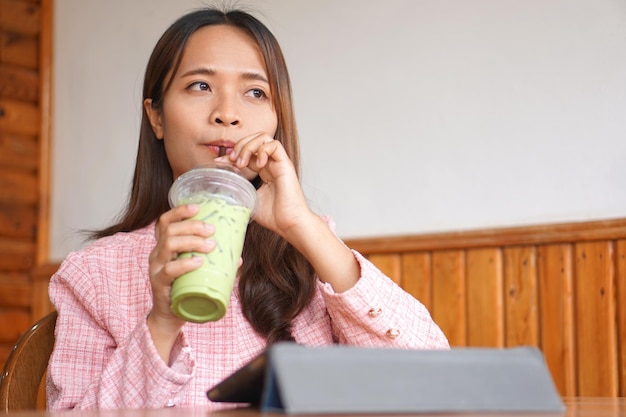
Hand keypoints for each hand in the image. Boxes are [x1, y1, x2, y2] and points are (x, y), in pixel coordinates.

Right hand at [147, 204, 214, 357]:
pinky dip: (185, 264)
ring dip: (192, 241)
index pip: (165, 222)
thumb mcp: (197, 271)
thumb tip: (239, 257)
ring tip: (210, 245)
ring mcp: (156, 268)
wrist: (171, 316)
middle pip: (169, 230)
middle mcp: (157, 253)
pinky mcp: (159, 284)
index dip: (179, 211)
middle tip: (212, 230)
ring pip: (169, 244)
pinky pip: (169, 270)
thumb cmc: (185, 288)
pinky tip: (199, 262)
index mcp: (165, 246)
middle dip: (192, 226)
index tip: (197, 207)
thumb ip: (215, 263)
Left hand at [227, 132, 314, 238]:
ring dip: (248, 146)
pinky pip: (274, 145)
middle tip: (232, 161)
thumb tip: (222, 186)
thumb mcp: (249, 199)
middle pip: (254, 139)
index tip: (219, 163)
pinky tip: (259, 164)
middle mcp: (271, 164)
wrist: (289, 224)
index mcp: (263, 171)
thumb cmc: (274, 216)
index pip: (246, 153)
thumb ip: (239, 189)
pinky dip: (263, 150)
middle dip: (239, 146)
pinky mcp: (285, 164)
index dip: (231, 154)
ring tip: (242, 162)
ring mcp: (278, 163)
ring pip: (263, 137)